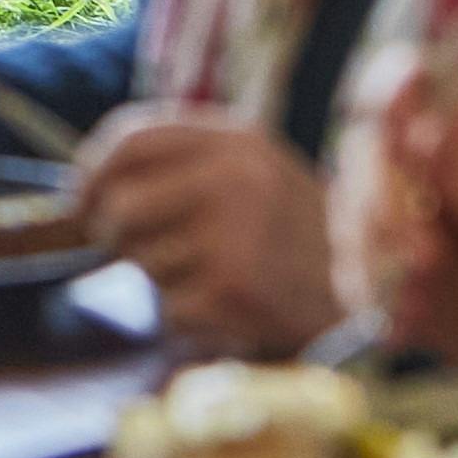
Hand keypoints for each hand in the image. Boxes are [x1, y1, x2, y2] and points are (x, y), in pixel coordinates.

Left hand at [77, 106, 341, 357]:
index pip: (133, 137)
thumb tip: (87, 188)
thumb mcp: (258, 176)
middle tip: (135, 253)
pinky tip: (232, 312)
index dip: (94, 170)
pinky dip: (189, 320)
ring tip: (216, 281)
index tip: (80, 199)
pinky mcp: (234, 293)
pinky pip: (169, 310)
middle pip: (122, 205)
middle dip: (115, 236)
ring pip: (143, 263)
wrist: (377, 305)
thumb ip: (185, 168)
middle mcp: (234, 179)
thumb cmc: (303, 241)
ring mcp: (234, 236)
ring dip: (163, 282)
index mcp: (238, 139)